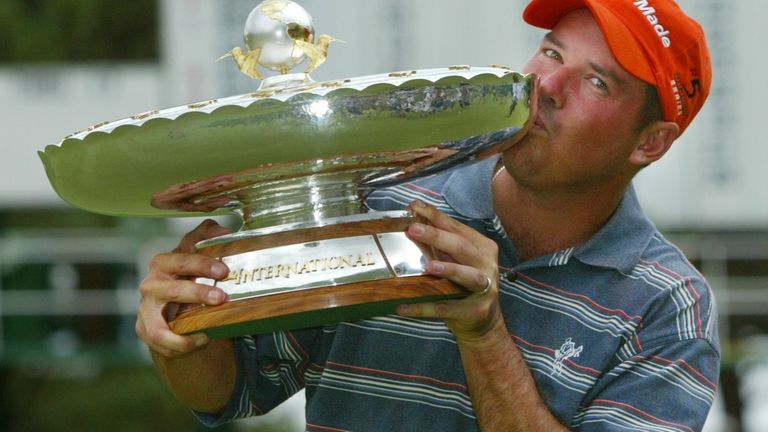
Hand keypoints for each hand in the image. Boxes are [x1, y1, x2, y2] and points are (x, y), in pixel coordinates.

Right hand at [135, 219, 231, 356]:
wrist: (170, 305)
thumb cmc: (187, 276)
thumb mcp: (196, 255)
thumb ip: (207, 238)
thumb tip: (223, 229)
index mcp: (164, 263)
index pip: (181, 259)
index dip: (202, 264)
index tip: (225, 271)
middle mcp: (151, 285)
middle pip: (172, 290)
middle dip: (197, 294)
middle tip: (222, 297)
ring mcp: (145, 310)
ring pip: (158, 326)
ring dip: (182, 334)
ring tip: (208, 333)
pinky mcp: (145, 330)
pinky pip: (161, 343)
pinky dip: (181, 346)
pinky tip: (202, 340)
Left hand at [397, 201, 503, 344]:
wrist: (484, 323)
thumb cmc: (465, 285)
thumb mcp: (455, 261)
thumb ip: (439, 245)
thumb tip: (412, 222)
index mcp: (482, 247)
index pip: (457, 227)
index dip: (436, 216)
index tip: (414, 206)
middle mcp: (487, 264)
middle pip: (462, 247)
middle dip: (437, 236)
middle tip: (413, 229)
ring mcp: (485, 288)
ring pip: (468, 275)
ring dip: (449, 269)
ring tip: (428, 266)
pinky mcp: (476, 311)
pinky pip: (447, 308)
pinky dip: (425, 308)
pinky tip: (403, 307)